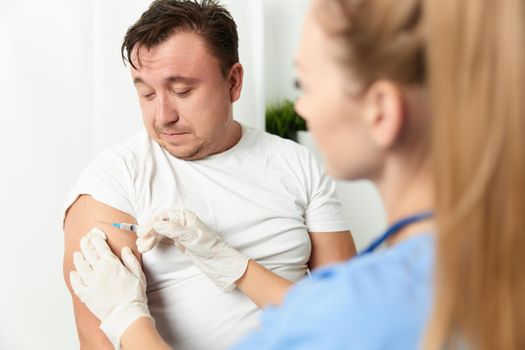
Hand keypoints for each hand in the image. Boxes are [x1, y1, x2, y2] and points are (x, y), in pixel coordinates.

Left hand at [70, 227, 152, 348]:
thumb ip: (130, 260)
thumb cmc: (134, 295)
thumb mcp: (138, 274)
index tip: (94, 235)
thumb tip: (125, 250)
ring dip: (78, 258)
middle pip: (89, 254)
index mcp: (111, 264)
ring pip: (80, 266)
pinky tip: (73, 273)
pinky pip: (76, 283)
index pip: (101, 247)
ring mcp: (90, 282)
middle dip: (86, 244)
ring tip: (77, 253)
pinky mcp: (85, 294)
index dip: (97, 239)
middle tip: (84, 239)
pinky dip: (74, 277)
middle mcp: (98, 271)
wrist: (126, 314)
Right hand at [136, 209, 248, 291]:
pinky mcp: (179, 240)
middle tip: (139, 242)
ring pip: (160, 232)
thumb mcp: (190, 237)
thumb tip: (156, 223)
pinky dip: (155, 242)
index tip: (142, 233)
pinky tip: (147, 246)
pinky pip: (163, 239)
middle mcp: (181, 221)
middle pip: (160, 224)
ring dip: (150, 238)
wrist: (217, 260)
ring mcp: (180, 231)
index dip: (151, 224)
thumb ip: (172, 229)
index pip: (163, 216)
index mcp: (185, 216)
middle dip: (148, 232)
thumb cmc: (208, 246)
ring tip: (141, 247)